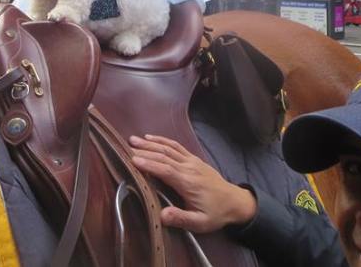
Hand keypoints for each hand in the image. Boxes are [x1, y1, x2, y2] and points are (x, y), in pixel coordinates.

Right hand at [129, 134, 256, 233]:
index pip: (165, 170)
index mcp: (188, 183)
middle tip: (126, 147)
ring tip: (133, 140)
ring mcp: (191, 161)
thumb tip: (161, 215)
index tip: (132, 160)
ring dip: (150, 143)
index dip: (149, 164)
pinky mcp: (193, 159)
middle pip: (164, 156)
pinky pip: (176, 146)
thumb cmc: (215, 213)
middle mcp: (189, 168)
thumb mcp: (200, 222)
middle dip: (145, 151)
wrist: (235, 202)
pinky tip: (151, 138)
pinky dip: (163, 140)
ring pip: (168, 149)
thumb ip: (181, 218)